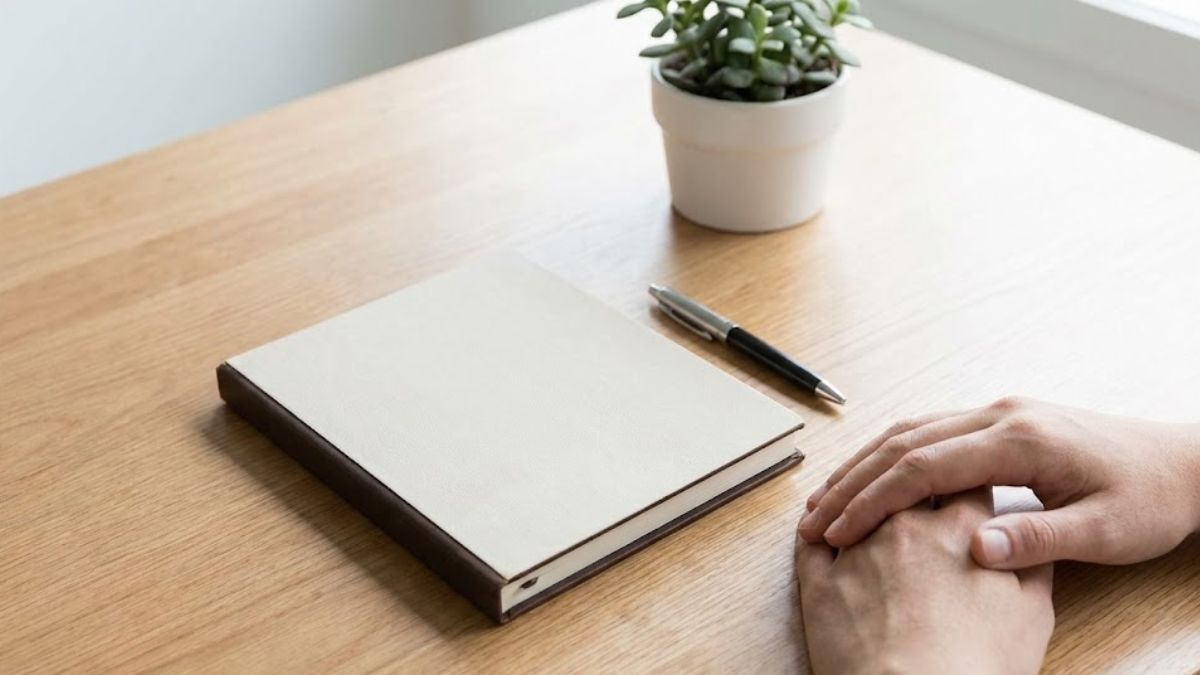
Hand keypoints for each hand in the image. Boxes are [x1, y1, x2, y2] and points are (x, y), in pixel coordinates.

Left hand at [795, 489, 1053, 674]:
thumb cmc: (977, 668)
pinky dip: (816, 528)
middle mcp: (907, 526)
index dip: (971, 480)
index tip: (970, 481)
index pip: (969, 482)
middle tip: (916, 484)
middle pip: (910, 485)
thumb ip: (1031, 565)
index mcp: (963, 530)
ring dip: (861, 500)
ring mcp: (858, 550)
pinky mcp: (820, 582)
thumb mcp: (1031, 616)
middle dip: (917, 483)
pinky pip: (811, 541)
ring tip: (860, 499)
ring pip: (857, 504)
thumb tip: (1028, 542)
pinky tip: (819, 526)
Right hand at [799, 397, 1199, 568]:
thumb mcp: (1106, 531)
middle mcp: (1002, 415)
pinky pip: (930, 430)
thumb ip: (1038, 539)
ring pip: (911, 430)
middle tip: (814, 516)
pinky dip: (891, 454)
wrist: (1186, 463)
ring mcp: (1000, 412)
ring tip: (827, 498)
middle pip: (904, 442)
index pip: (924, 468)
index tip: (839, 530)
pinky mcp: (1002, 420)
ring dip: (864, 464)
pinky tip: (872, 476)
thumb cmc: (1151, 497)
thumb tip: (974, 547)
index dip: (874, 501)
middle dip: (853, 482)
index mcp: (1020, 438)